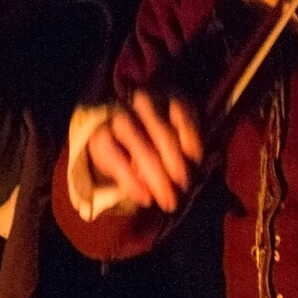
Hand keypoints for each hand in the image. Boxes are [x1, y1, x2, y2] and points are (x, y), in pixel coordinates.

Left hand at [82, 88, 204, 214]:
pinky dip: (190, 138)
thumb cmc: (126, 147)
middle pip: (140, 146)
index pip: (113, 157)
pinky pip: (183, 118)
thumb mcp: (119, 164)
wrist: (136, 110)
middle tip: (171, 200)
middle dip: (158, 176)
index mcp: (103, 132)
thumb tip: (146, 197)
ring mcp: (148, 102)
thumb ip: (129, 179)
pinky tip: (195, 158)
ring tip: (183, 183)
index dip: (130, 181)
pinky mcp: (172, 97)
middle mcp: (122, 113)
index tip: (147, 201)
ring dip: (175, 160)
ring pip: (163, 132)